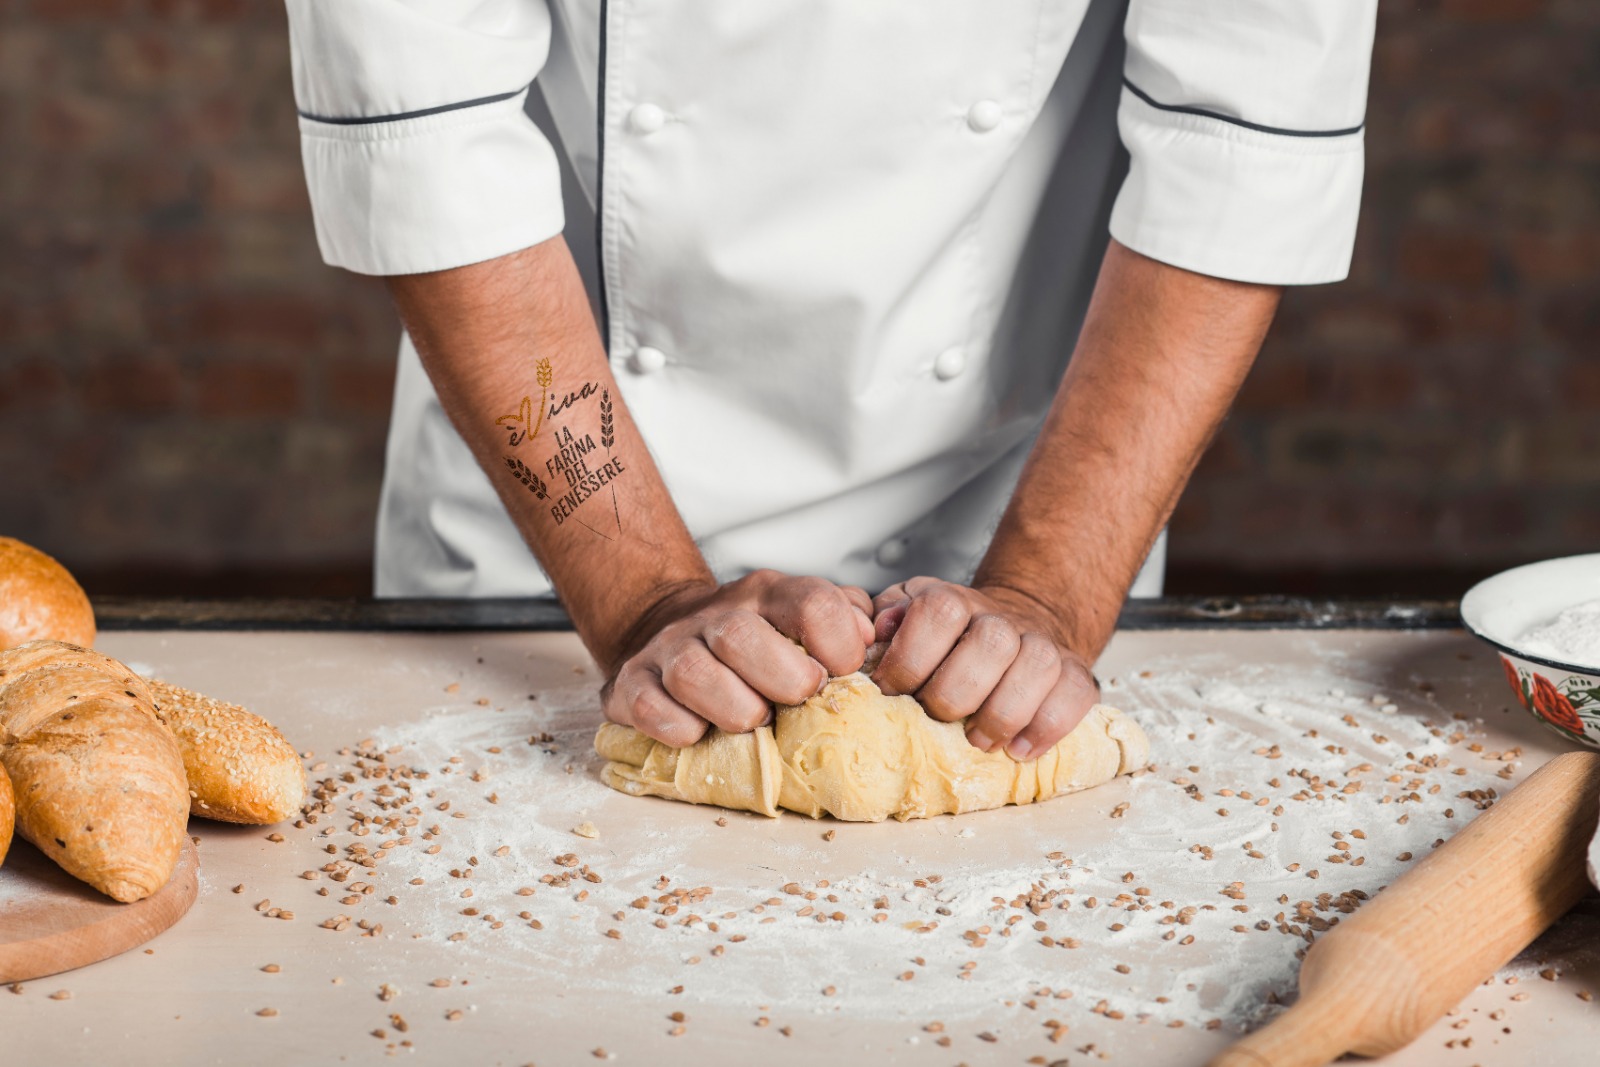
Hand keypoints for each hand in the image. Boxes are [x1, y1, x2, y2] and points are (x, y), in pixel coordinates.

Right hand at [603, 570, 872, 746]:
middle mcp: (716, 614)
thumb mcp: (800, 616)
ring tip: (751, 719)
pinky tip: (701, 730)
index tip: (838, 673)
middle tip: (794, 701)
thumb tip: (871, 636)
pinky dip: (681, 729)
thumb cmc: (752, 639)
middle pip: (741, 636)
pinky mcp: (632, 682)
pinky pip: (651, 708)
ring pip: (694, 673)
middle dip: (782, 682)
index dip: (837, 645)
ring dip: (734, 710)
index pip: (813, 603)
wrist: (666, 628)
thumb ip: (845, 617)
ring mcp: (669, 647)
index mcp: (768, 594)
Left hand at [870, 577, 1099, 760]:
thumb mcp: (906, 615)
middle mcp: (1001, 618)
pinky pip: (1074, 694)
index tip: (893, 690)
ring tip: (979, 741)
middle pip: (990, 644)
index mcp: (954, 602)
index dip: (910, 658)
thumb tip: (876, 632)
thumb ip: (885, 618)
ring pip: (1037, 666)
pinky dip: (1047, 728)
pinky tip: (1019, 749)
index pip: (938, 614)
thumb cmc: (948, 635)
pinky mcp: (1074, 673)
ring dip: (1003, 714)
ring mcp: (1042, 643)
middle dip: (955, 694)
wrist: (1012, 624)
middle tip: (939, 719)